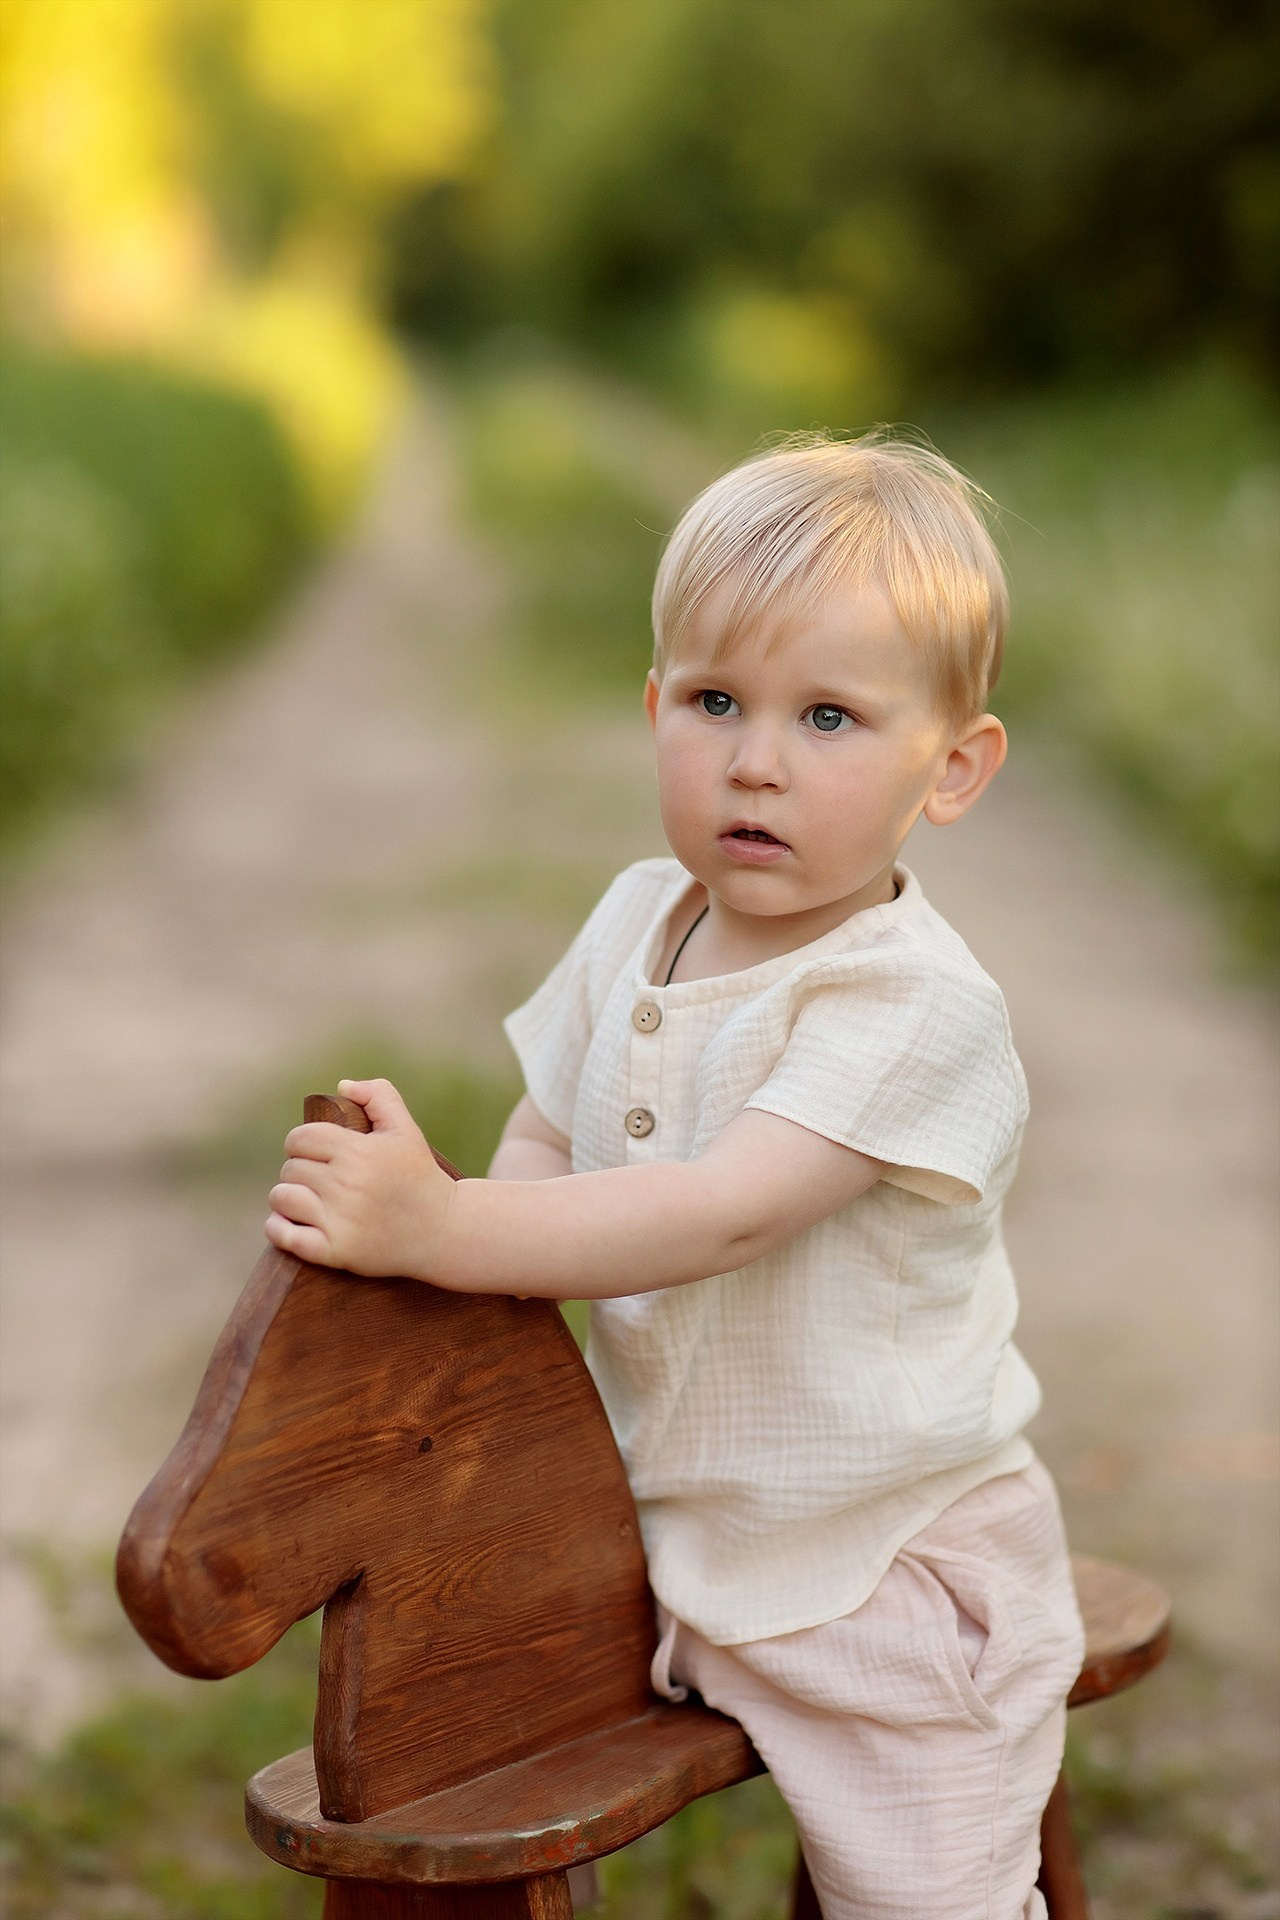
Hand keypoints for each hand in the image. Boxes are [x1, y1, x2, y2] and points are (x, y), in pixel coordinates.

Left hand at [265, 1078, 453, 1277]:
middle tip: (318, 1179)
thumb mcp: (407, 1131)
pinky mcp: (335, 1251)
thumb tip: (342, 1086)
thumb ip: (379, 1097)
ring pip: (282, 1198)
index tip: (314, 1153)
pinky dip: (278, 1228)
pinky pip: (284, 1236)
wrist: (443, 1232)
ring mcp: (340, 1221)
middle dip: (301, 1170)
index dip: (302, 1143)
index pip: (300, 1138)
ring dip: (288, 1198)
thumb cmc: (420, 1177)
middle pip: (291, 1168)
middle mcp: (347, 1185)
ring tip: (306, 1200)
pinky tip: (288, 1223)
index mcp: (360, 1152)